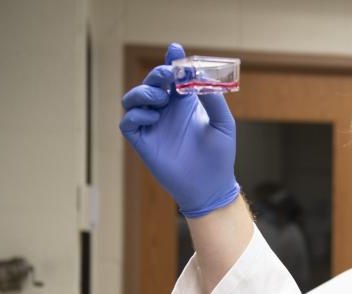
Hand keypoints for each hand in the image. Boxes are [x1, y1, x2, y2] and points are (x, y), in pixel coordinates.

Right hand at [119, 42, 238, 217]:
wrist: (211, 186)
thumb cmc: (219, 155)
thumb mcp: (223, 123)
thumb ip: (213, 98)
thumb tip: (200, 76)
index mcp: (184, 104)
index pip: (174, 77)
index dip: (171, 61)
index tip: (175, 49)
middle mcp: (166, 112)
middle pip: (151, 83)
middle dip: (157, 74)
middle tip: (169, 74)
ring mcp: (152, 126)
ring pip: (133, 99)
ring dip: (143, 92)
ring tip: (161, 98)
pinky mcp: (143, 142)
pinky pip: (128, 122)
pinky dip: (136, 114)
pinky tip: (153, 116)